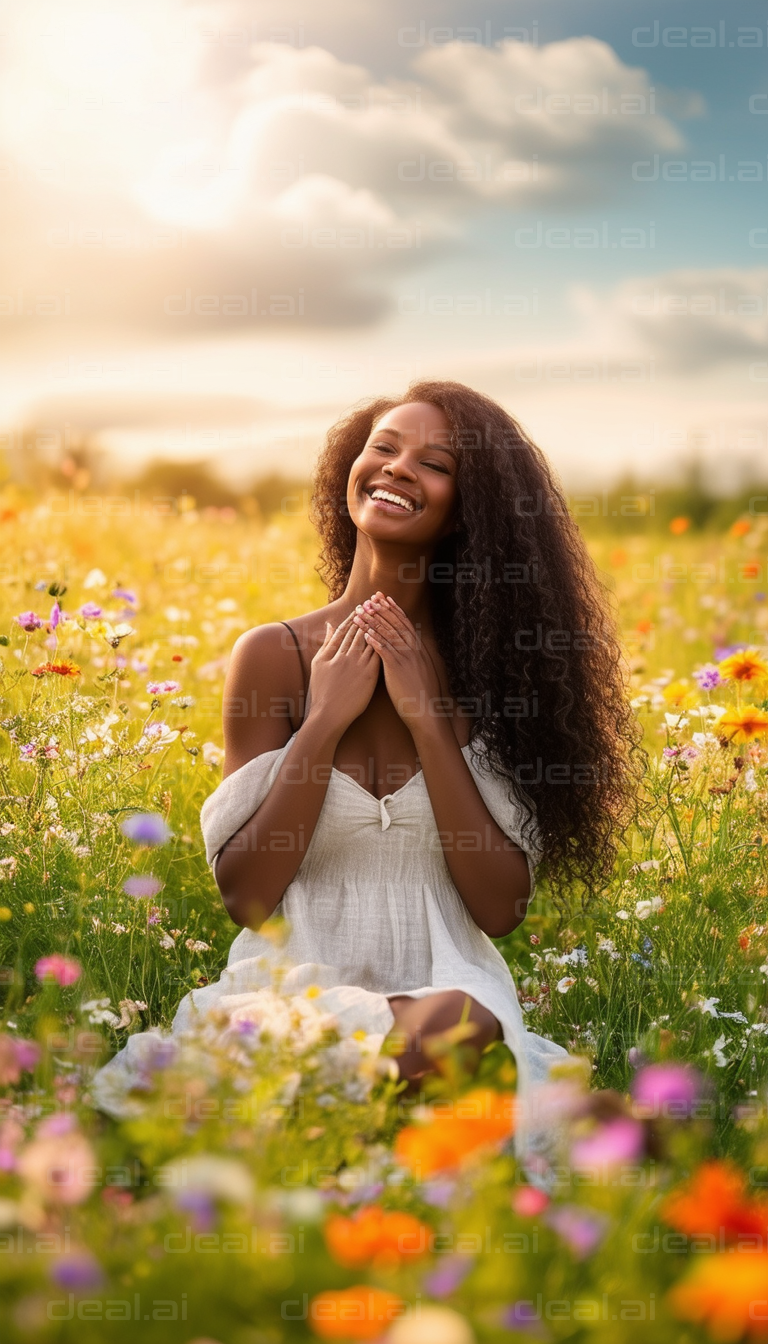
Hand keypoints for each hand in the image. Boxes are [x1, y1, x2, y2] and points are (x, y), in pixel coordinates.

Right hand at [306, 610, 380, 736]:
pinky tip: (392, 633)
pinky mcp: (369, 675)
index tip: (361, 606)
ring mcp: (358, 665)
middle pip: (359, 631)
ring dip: (378, 625)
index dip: (353, 617)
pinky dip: (385, 642)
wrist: (329, 715)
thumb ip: (326, 643)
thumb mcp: (318, 664)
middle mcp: (345, 656)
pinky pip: (379, 654)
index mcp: (332, 652)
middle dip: (368, 615)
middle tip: (376, 602)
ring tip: (385, 613)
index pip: (345, 629)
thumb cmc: (321, 691)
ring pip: (370, 640)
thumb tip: (330, 625)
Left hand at [353, 593, 443, 733]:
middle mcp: (413, 650)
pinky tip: (364, 633)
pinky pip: (385, 651)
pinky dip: (374, 640)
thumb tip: (408, 649)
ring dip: (373, 621)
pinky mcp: (398, 669)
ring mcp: (406, 658)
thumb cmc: (422, 694)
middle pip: (396, 624)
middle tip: (369, 598)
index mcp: (418, 649)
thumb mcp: (421, 670)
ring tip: (360, 612)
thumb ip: (414, 657)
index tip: (384, 599)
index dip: (394, 609)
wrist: (427, 711)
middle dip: (381, 610)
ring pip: (388, 634)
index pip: (405, 623)